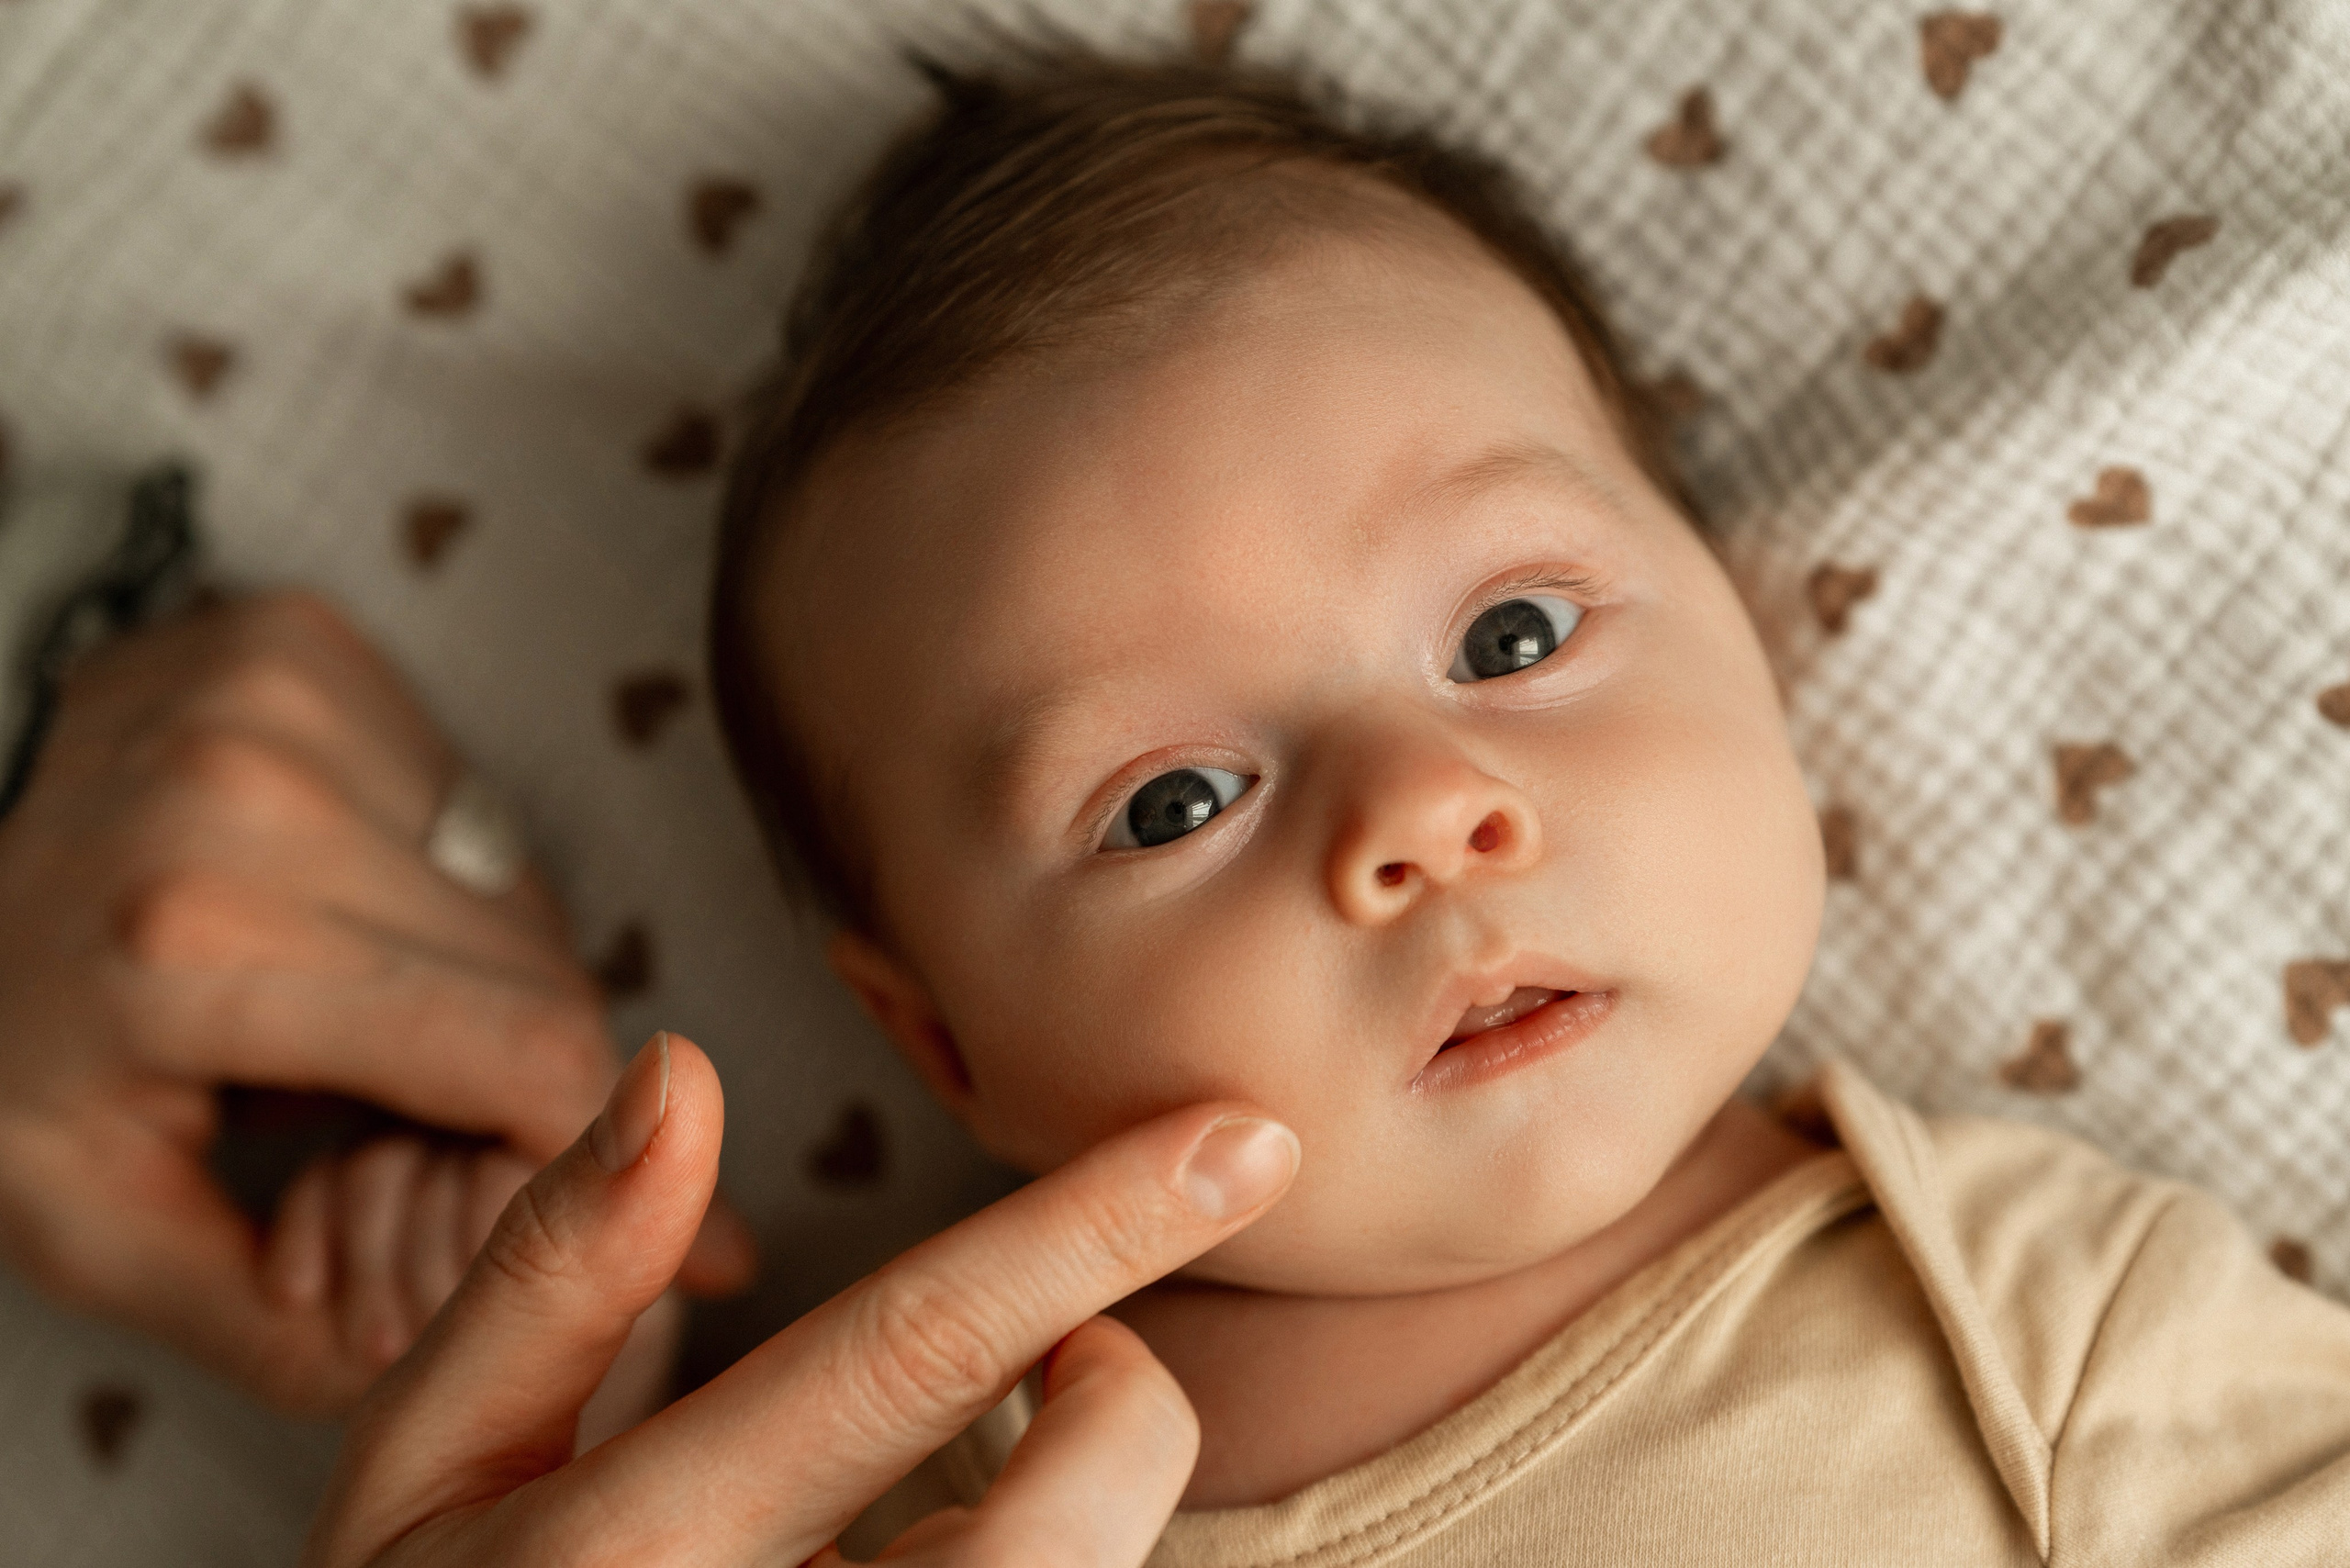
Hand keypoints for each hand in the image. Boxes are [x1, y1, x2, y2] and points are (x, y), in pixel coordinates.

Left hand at [0, 591, 749, 1413]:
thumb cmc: (14, 1046)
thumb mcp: (98, 1225)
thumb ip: (288, 1322)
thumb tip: (502, 1354)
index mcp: (194, 947)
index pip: (526, 1051)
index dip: (579, 1142)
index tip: (567, 1196)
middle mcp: (249, 794)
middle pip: (539, 972)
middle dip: (515, 1075)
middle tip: (416, 1116)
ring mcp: (278, 697)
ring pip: (516, 888)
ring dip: (483, 977)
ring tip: (364, 1011)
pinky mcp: (306, 643)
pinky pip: (463, 797)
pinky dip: (437, 880)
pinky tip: (346, 907)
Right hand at [305, 1032, 1300, 1567]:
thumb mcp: (420, 1470)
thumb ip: (544, 1275)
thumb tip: (680, 1073)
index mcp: (631, 1556)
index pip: (906, 1355)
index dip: (1088, 1231)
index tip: (1235, 1139)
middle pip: (1065, 1520)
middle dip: (1123, 1391)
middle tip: (1071, 1348)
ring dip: (1086, 1499)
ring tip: (981, 1467)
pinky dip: (1037, 1564)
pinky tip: (928, 1559)